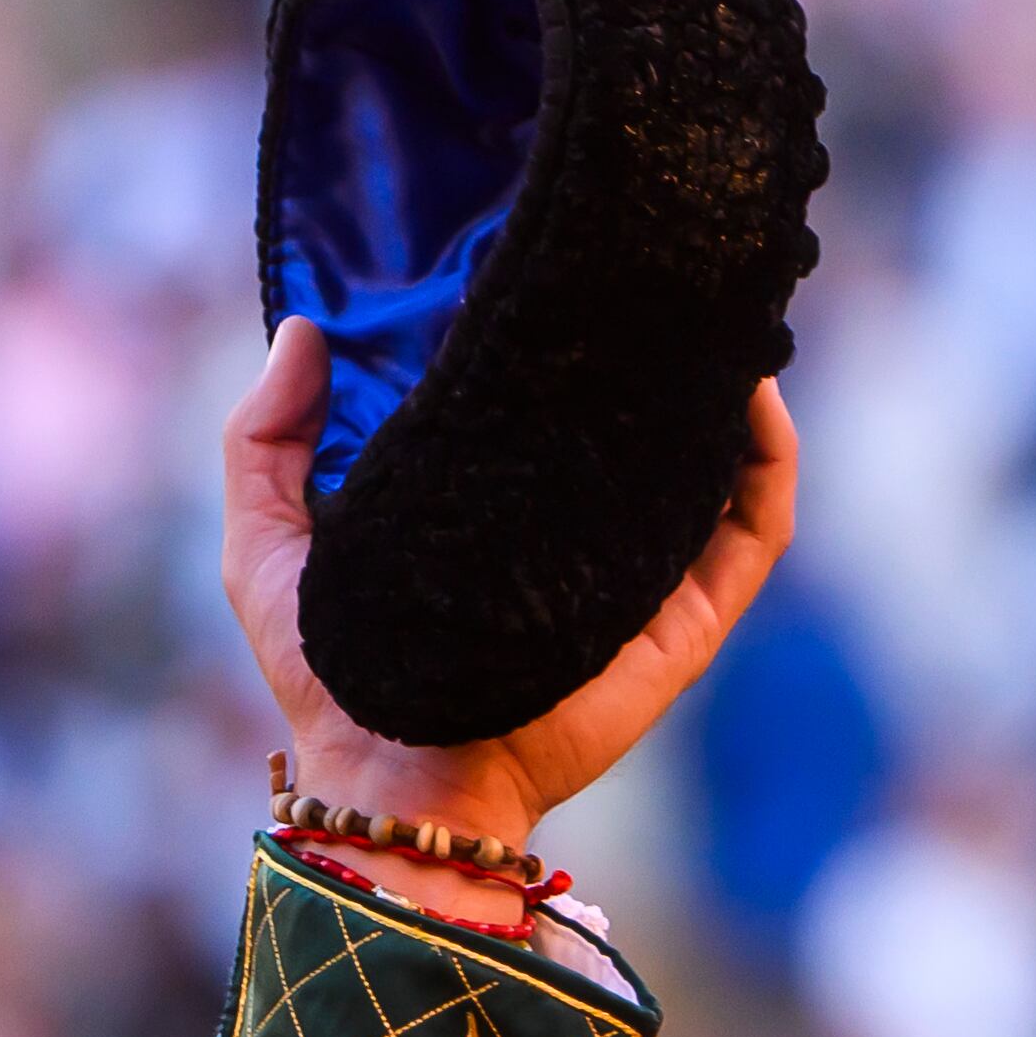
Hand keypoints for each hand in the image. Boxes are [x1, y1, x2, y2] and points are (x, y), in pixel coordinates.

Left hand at [219, 317, 799, 878]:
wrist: (389, 778)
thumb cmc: (322, 669)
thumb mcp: (265, 539)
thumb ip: (265, 438)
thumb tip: (304, 328)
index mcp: (480, 500)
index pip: (529, 401)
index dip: (543, 333)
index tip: (546, 257)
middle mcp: (565, 526)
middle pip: (629, 423)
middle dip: (651, 350)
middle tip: (651, 269)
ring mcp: (633, 570)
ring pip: (708, 464)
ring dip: (725, 390)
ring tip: (722, 314)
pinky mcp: (682, 620)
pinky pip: (753, 532)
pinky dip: (770, 462)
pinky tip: (754, 397)